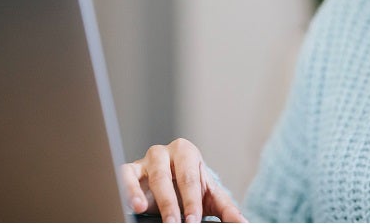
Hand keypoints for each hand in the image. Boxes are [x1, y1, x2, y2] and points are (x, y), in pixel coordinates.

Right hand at [121, 138, 246, 222]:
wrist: (171, 181)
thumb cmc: (191, 187)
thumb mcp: (209, 196)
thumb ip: (226, 209)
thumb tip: (243, 223)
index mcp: (187, 153)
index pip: (190, 178)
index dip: (192, 201)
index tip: (193, 221)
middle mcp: (166, 153)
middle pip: (168, 177)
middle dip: (172, 203)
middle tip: (175, 223)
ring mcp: (146, 160)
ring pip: (149, 176)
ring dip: (151, 198)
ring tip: (151, 213)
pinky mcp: (130, 169)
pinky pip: (126, 176)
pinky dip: (129, 190)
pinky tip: (135, 205)